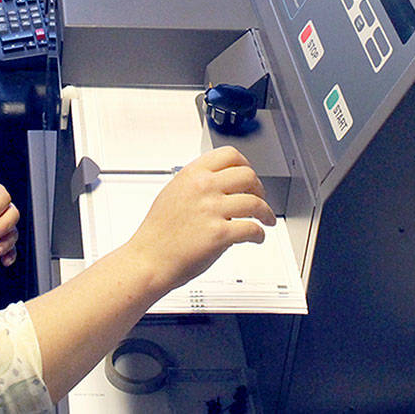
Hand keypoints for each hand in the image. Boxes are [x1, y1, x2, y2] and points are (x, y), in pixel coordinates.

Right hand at [125, 146, 273, 294]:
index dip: (246, 165)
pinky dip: (260, 234)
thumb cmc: (158, 232)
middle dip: (259, 188)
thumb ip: (197, 184)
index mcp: (192, 174)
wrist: (148, 259)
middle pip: (248, 175)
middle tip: (260, 199)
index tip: (250, 176)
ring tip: (266, 219)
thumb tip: (220, 183)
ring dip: (266, 212)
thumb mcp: (173, 193)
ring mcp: (212, 210)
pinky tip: (257, 237)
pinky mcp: (219, 234)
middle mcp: (203, 188)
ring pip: (255, 202)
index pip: (230, 155)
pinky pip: (252, 228)